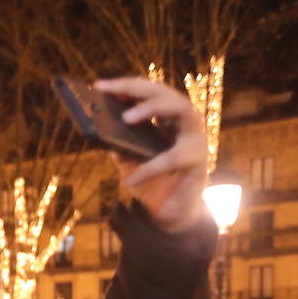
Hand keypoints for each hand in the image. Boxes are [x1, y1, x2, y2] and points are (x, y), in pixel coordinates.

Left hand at [95, 78, 206, 233]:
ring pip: (182, 109)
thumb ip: (119, 143)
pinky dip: (149, 169)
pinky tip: (129, 180)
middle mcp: (185, 123)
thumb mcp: (129, 161)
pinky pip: (173, 159)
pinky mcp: (199, 162)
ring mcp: (195, 139)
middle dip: (139, 89)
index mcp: (168, 119)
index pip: (150, 92)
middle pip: (167, 92)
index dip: (127, 86)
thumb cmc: (151, 183)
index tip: (100, 85)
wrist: (171, 213)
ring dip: (153, 108)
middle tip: (113, 91)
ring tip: (126, 118)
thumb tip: (99, 127)